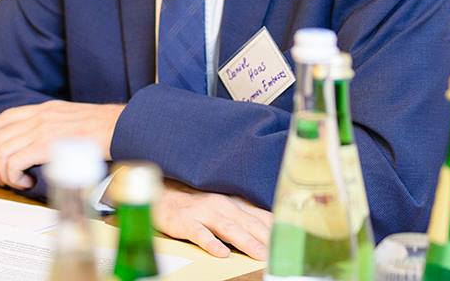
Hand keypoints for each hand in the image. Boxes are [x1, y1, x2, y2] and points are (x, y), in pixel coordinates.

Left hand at [0, 100, 123, 189]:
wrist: (120, 127)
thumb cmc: (103, 128)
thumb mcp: (72, 118)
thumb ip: (54, 126)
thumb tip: (41, 145)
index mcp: (44, 109)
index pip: (6, 116)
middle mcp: (39, 117)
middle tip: (2, 176)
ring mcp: (41, 130)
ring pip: (3, 151)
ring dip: (3, 171)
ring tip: (16, 182)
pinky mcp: (45, 146)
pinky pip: (14, 162)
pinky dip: (14, 175)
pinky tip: (26, 181)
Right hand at [151, 179, 271, 259]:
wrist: (160, 195)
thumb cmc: (195, 204)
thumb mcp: (223, 206)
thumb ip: (245, 215)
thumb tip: (272, 228)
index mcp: (233, 202)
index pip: (260, 216)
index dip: (275, 230)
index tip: (289, 242)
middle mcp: (221, 205)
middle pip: (248, 223)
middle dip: (265, 238)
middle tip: (279, 254)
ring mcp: (203, 212)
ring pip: (228, 228)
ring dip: (246, 241)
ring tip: (259, 255)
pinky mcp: (185, 222)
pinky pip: (199, 233)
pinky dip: (211, 243)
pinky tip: (221, 253)